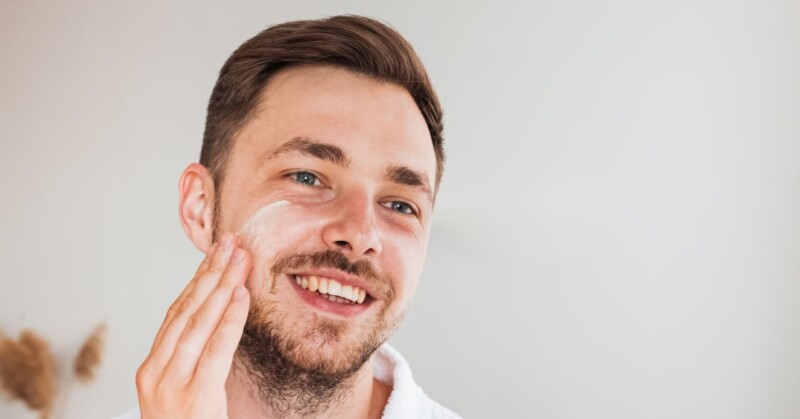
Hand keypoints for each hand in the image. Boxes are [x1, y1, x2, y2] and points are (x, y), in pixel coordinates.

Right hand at [135, 231, 251, 417]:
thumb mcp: (190, 391)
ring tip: (240, 258)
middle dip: (210, 272)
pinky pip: (215, 350)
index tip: (217, 253)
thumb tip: (223, 320)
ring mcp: (169, 385)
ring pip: (198, 323)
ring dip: (221, 285)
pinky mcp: (193, 397)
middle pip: (185, 310)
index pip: (176, 313)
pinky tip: (241, 295)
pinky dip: (229, 319)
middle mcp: (155, 372)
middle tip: (231, 241)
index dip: (198, 279)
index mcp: (153, 368)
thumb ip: (200, 359)